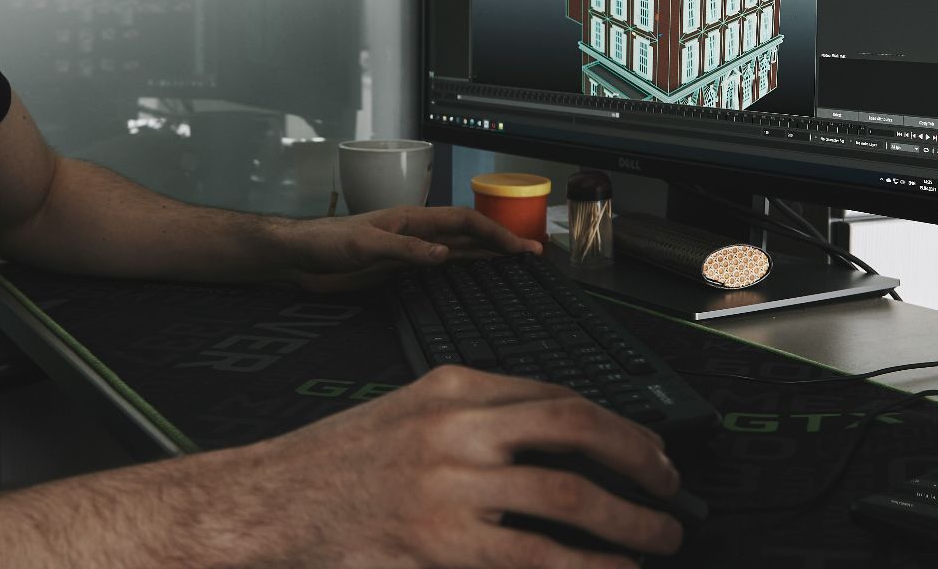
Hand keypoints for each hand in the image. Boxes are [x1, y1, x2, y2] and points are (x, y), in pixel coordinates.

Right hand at [226, 365, 684, 567]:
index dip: (615, 423)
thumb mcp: (407, 414)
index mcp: (450, 386)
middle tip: (669, 484)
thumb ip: (473, 417)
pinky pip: (538, 557)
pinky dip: (590, 566)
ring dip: (630, 519)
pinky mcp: (441, 544)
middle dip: (638, 457)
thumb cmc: (334, 467)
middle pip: (575, 427)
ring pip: (569, 494)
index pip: (555, 393)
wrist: (268, 505)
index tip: (645, 447)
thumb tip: (555, 439)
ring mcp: (449, 485)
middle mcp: (455, 426)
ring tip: (658, 536)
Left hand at [280, 205, 542, 291]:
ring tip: (515, 264)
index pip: (464, 221)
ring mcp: (409, 250)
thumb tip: (446, 255)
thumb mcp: (365, 245)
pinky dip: (463, 270)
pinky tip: (474, 279)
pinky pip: (440, 267)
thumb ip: (405, 250)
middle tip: (532, 255)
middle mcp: (416, 232)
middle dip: (500, 241)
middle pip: (468, 234)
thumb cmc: (326, 243)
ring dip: (487, 255)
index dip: (495, 232)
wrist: (299, 256)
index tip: (521, 248)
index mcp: (412, 219)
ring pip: (458, 249)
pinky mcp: (399, 268)